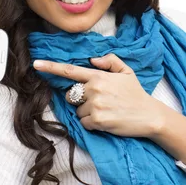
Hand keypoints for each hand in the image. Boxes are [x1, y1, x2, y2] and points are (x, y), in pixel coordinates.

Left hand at [33, 54, 164, 137]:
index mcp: (98, 76)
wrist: (149, 116)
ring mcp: (95, 105)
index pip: (70, 71)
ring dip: (88, 113)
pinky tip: (107, 121)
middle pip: (71, 95)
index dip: (51, 67)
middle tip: (100, 102)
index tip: (36, 64)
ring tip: (106, 111)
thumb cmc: (136, 94)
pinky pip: (84, 123)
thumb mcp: (126, 71)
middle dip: (80, 100)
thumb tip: (92, 60)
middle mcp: (94, 89)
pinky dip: (93, 124)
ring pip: (78, 111)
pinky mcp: (97, 121)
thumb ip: (109, 61)